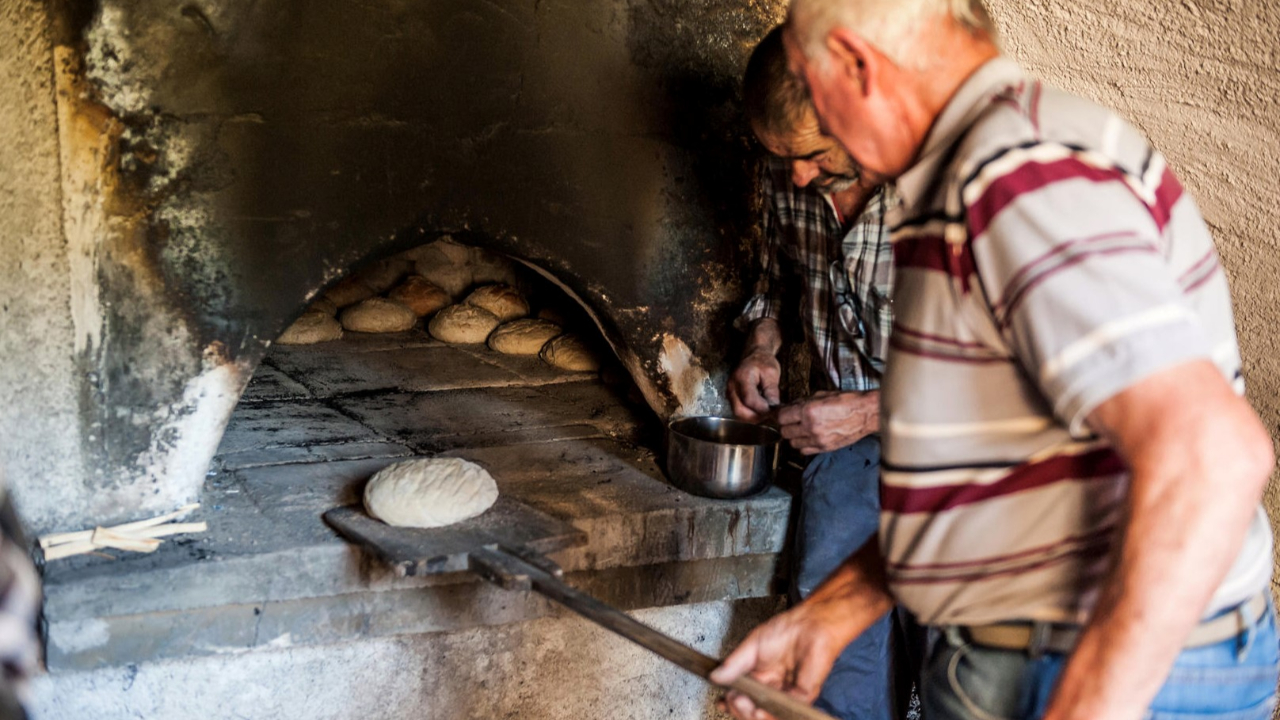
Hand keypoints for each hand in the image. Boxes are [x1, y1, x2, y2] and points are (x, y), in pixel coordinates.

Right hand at [711, 598, 854, 718]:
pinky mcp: (802, 696)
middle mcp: (771, 689)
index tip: (722, 702)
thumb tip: (715, 676)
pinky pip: (786, 712)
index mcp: (758, 678)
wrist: (810, 624)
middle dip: (739, 710)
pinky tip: (760, 710)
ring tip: (744, 705)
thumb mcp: (751, 646)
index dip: (731, 704)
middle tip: (734, 700)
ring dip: (752, 715)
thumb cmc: (786, 629)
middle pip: (752, 710)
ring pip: (768, 715)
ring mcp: (786, 694)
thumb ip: (734, 663)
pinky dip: (771, 714)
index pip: (741, 698)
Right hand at [729, 350, 781, 421]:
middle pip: (740, 411)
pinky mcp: (731, 398)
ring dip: (753, 417)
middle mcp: (732, 387)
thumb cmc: (763, 362)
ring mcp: (729, 393)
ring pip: (738, 414)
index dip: (762, 409)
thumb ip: (772, 391)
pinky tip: (760, 410)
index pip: (749, 400)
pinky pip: (739, 411)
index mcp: (742, 378)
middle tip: (770, 414)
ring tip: (766, 412)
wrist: (753, 355)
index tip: (774, 411)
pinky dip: (749, 415)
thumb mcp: (772, 373)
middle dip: (756, 417)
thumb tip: (774, 408)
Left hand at [776, 391, 878, 454]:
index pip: (781, 417)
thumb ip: (803, 402)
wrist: (866, 413)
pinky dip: (803, 445)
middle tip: (791, 421)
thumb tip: (790, 406)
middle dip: (786, 425)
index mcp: (808, 411)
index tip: (782, 414)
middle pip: (785, 432)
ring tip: (800, 429)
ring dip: (794, 436)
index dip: (780, 415)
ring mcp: (817, 439)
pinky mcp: (824, 448)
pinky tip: (808, 438)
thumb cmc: (847, 402)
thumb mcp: (821, 395)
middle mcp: (810, 427)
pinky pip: (804, 451)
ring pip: (793, 443)